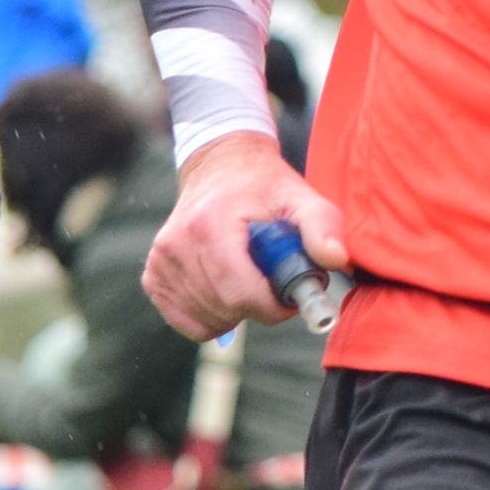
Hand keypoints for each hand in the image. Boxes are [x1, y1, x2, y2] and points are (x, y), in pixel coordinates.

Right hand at [143, 132, 350, 341]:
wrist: (220, 168)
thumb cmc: (265, 187)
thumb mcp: (301, 197)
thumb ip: (322, 226)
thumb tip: (336, 259)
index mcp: (210, 225)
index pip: (239, 292)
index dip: (272, 306)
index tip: (290, 295)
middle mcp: (176, 244)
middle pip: (225, 308)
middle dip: (258, 306)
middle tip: (272, 281)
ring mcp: (160, 261)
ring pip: (207, 320)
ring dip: (236, 311)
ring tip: (249, 277)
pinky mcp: (153, 276)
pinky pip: (187, 322)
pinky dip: (212, 316)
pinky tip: (226, 287)